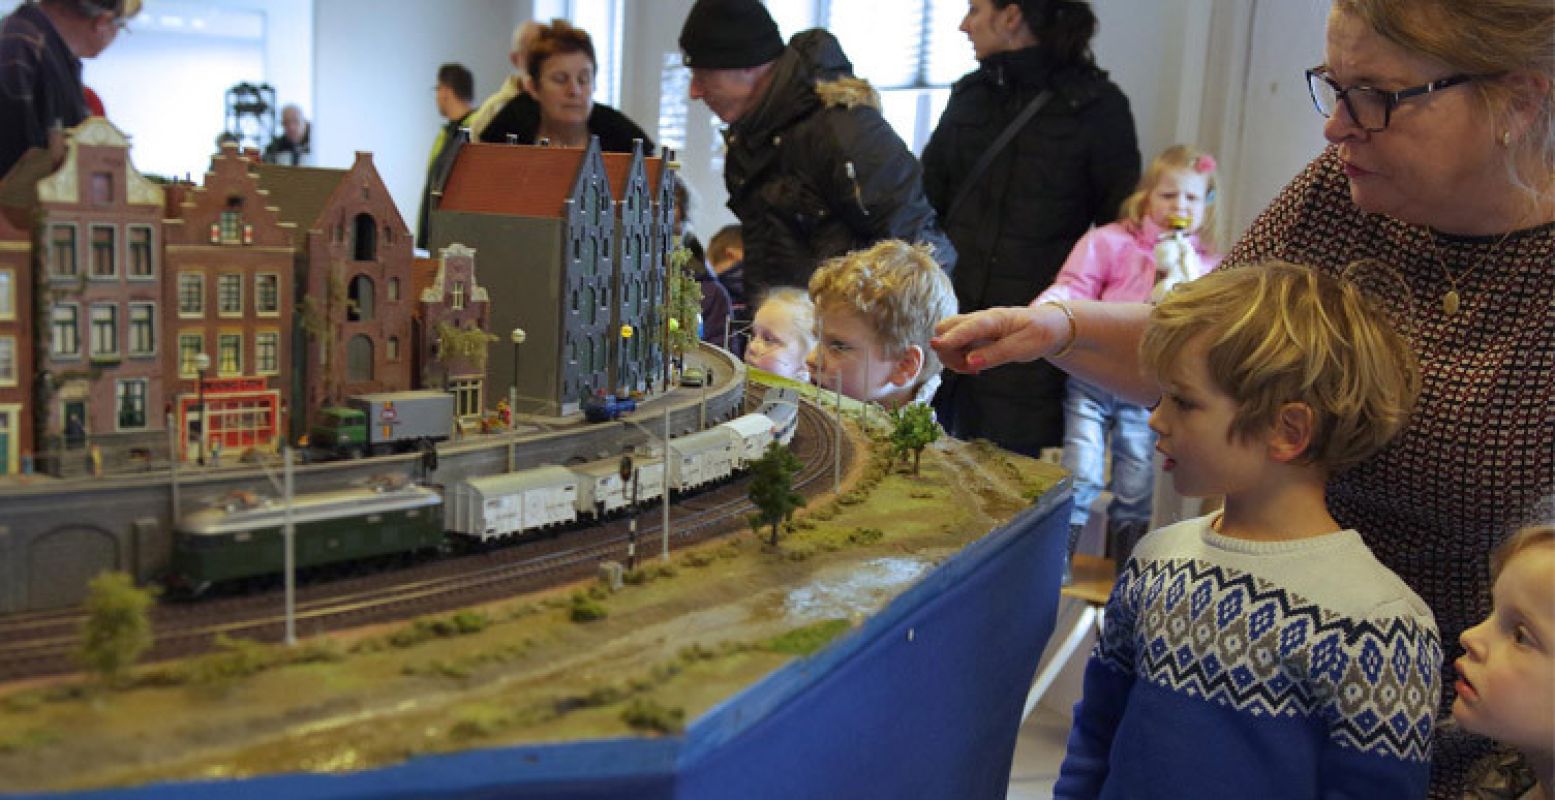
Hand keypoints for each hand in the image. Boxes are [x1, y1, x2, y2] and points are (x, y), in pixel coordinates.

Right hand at [931, 305, 1063, 373]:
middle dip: (947, 350)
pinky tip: (974, 366)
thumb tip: (970, 362)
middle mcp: (979, 319)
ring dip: (952, 356)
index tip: (935, 346)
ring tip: (974, 369)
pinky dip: (958, 358)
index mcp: (994, 319)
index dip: (951, 338)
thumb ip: (996, 354)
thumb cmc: (1039, 334)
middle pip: (945, 327)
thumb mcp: (1024, 347)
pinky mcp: (974, 335)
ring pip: (947, 337)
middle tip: (968, 368)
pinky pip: (955, 345)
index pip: (967, 327)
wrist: (1049, 326)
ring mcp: (975, 326)